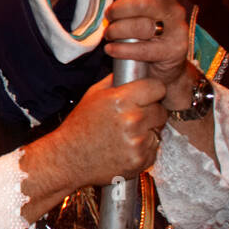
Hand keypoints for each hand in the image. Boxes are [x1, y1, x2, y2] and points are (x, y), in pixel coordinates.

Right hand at [43, 74, 167, 186]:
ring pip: (158, 130)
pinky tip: (124, 148)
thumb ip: (115, 81)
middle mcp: (132, 119)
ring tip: (124, 135)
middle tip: (130, 118)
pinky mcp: (140, 159)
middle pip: (161, 110)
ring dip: (147, 131)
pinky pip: (153, 149)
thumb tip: (131, 68)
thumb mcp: (93, 95)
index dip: (152, 91)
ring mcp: (137, 141)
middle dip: (149, 112)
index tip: (147, 95)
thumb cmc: (78, 128)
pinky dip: (143, 149)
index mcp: (121, 100)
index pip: (157, 87)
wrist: (67, 159)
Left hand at [103, 0, 189, 91]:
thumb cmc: (145, 29)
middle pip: (146, 3)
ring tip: (109, 34)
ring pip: (143, 27)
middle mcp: (174, 10)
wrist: (163, 65)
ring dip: (118, 30)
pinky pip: (144, 49)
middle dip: (119, 9)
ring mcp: (177, 31)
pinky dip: (122, 49)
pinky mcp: (173, 51)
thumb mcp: (137, 6)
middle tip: (109, 16)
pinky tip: (111, 49)